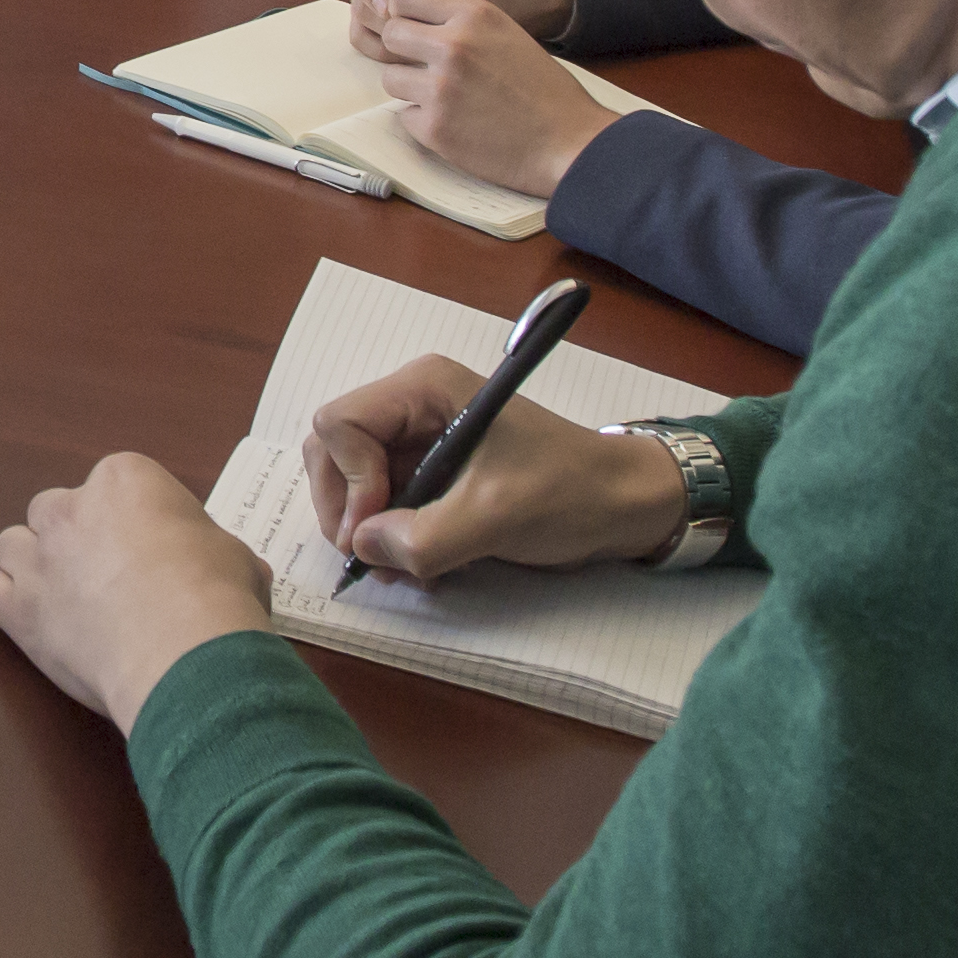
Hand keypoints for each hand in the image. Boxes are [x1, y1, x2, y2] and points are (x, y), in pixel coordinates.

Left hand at [0, 453, 271, 734]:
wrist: (183, 653)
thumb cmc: (216, 596)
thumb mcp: (236, 557)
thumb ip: (212, 551)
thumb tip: (226, 569)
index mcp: (125, 480)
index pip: (117, 486)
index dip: (134, 521)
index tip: (155, 551)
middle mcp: (70, 507)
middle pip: (55, 509)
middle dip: (75, 537)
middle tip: (107, 575)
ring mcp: (37, 556)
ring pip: (13, 544)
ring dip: (35, 565)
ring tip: (67, 599)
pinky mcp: (16, 607)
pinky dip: (10, 601)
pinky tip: (39, 621)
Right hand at [299, 350, 685, 585]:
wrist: (623, 505)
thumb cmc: (568, 493)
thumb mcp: (496, 517)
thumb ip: (423, 538)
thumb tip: (361, 547)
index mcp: (424, 388)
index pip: (340, 424)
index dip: (346, 481)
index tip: (375, 530)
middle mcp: (413, 405)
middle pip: (334, 451)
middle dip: (346, 509)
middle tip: (374, 558)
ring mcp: (420, 439)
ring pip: (354, 482)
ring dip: (367, 531)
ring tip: (402, 569)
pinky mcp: (432, 472)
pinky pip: (383, 503)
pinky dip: (390, 537)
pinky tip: (420, 565)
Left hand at [346, 0, 621, 198]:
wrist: (568, 142)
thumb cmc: (543, 90)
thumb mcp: (507, 34)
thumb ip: (461, 23)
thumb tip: (409, 18)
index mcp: (474, 14)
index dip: (404, 12)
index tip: (414, 28)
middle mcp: (453, 45)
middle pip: (391, 33)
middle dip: (403, 50)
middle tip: (426, 67)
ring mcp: (440, 87)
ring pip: (391, 77)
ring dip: (411, 88)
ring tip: (446, 98)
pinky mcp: (434, 127)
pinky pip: (405, 116)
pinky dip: (424, 120)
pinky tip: (455, 123)